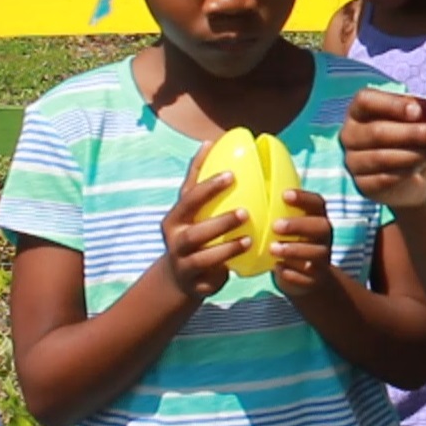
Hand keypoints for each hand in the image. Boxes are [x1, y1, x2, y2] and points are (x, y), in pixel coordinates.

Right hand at [161, 141, 249, 299]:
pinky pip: (212, 278)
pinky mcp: (195, 284)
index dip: (208, 186)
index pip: (190, 199)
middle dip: (220, 222)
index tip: (232, 175)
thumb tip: (210, 142)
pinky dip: (228, 270)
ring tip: (249, 239)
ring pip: (204, 258)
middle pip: (195, 232)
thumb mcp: (190, 207)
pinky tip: (248, 260)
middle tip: (246, 212)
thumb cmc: (192, 230)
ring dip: (227, 248)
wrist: (179, 276)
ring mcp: (184, 264)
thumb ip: (198, 178)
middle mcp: (175, 240)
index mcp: (176, 218)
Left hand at [271, 189, 333, 297]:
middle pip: (321, 227)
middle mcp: (324, 237)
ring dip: (294, 250)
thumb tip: (245, 191)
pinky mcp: (316, 278)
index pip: (317, 203)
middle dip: (298, 225)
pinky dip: (292, 272)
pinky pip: (307, 276)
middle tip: (275, 226)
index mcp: (317, 218)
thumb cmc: (289, 244)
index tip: (284, 195)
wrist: (306, 278)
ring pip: (315, 253)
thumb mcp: (288, 227)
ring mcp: (322, 258)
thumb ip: (276, 213)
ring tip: (273, 249)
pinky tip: (278, 269)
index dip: (303, 198)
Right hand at [340, 88, 425, 210]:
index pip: (365, 101)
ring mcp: (353, 161)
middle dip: (412, 133)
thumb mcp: (416, 121)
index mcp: (359, 110)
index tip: (417, 110)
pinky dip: (409, 171)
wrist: (414, 176)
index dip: (391, 104)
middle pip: (377, 132)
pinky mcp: (363, 184)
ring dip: (415, 154)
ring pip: (382, 158)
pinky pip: (385, 178)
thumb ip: (421, 111)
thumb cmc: (411, 138)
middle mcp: (350, 134)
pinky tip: (425, 165)